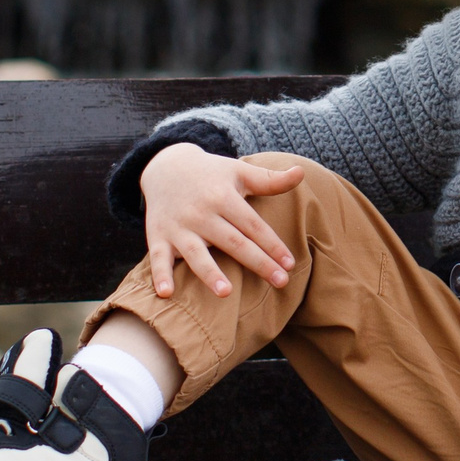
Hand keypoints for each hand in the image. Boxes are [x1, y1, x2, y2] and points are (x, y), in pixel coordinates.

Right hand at [139, 144, 304, 297]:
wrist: (165, 166)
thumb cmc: (212, 175)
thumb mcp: (239, 172)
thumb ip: (270, 179)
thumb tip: (301, 173)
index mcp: (223, 197)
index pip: (253, 225)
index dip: (272, 244)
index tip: (290, 264)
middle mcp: (201, 213)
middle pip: (233, 242)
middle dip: (258, 262)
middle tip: (281, 282)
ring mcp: (179, 227)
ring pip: (196, 253)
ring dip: (210, 273)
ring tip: (226, 293)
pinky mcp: (158, 236)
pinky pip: (158, 258)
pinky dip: (160, 275)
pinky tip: (166, 294)